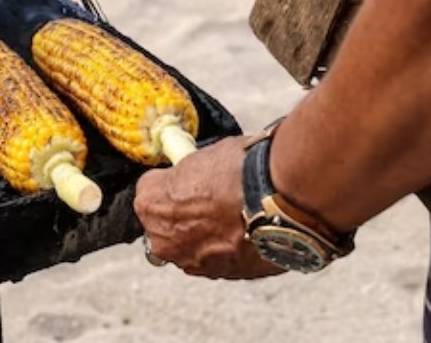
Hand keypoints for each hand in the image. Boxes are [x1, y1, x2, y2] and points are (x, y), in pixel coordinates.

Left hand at [133, 136, 284, 278]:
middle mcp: (164, 240)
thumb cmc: (239, 172)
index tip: (186, 178)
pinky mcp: (223, 275)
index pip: (151, 189)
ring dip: (206, 235)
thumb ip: (190, 172)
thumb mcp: (203, 156)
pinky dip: (229, 247)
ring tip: (234, 215)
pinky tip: (248, 230)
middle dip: (183, 213)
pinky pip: (219, 259)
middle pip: (166, 225)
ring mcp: (193, 261)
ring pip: (192, 246)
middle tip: (211, 198)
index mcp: (151, 204)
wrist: (280, 200)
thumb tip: (199, 172)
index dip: (172, 181)